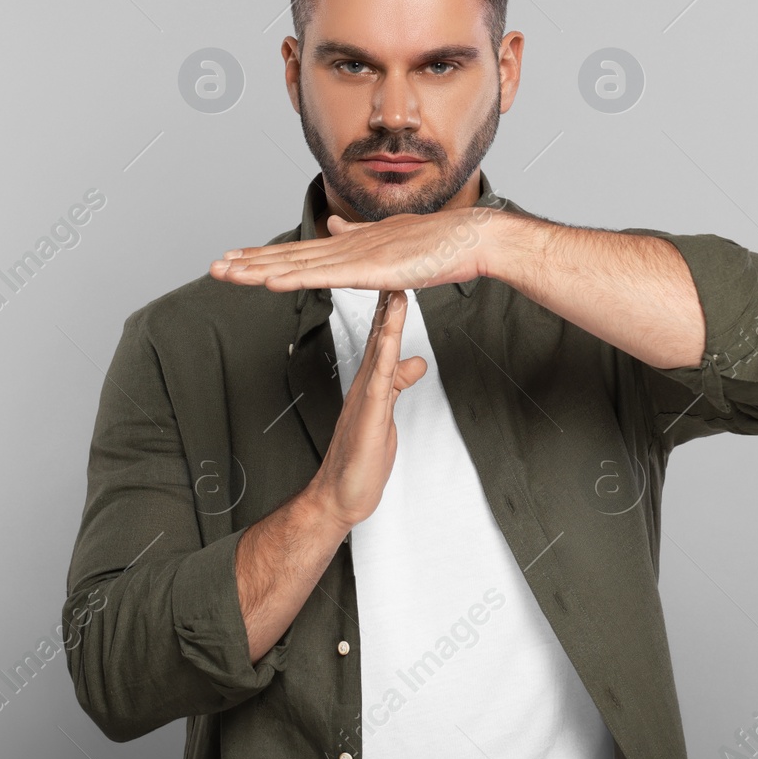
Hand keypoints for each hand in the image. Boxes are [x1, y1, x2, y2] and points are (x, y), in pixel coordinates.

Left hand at [209, 207, 499, 290]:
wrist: (468, 239)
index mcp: (350, 246)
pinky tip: (270, 282)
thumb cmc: (437, 243)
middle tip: (214, 267)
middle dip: (250, 263)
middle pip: (289, 257)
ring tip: (227, 273)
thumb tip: (333, 225)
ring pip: (299, 266)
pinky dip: (295, 279)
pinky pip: (325, 278)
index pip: (299, 253)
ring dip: (260, 271)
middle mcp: (346, 248)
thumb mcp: (389, 239)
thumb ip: (358, 234)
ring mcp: (356, 258)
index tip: (236, 259)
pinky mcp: (370, 270)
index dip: (265, 256)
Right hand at [306, 289, 426, 530]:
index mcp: (372, 380)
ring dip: (387, 320)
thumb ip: (400, 383)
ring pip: (378, 350)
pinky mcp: (370, 414)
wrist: (340, 494)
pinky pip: (379, 379)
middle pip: (377, 334)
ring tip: (397, 289)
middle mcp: (366, 381)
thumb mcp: (388, 412)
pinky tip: (391, 336)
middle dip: (386, 300)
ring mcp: (367, 396)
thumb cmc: (361, 457)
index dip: (390, 305)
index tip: (397, 273)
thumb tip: (417, 361)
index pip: (381, 335)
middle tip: (393, 264)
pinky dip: (385, 354)